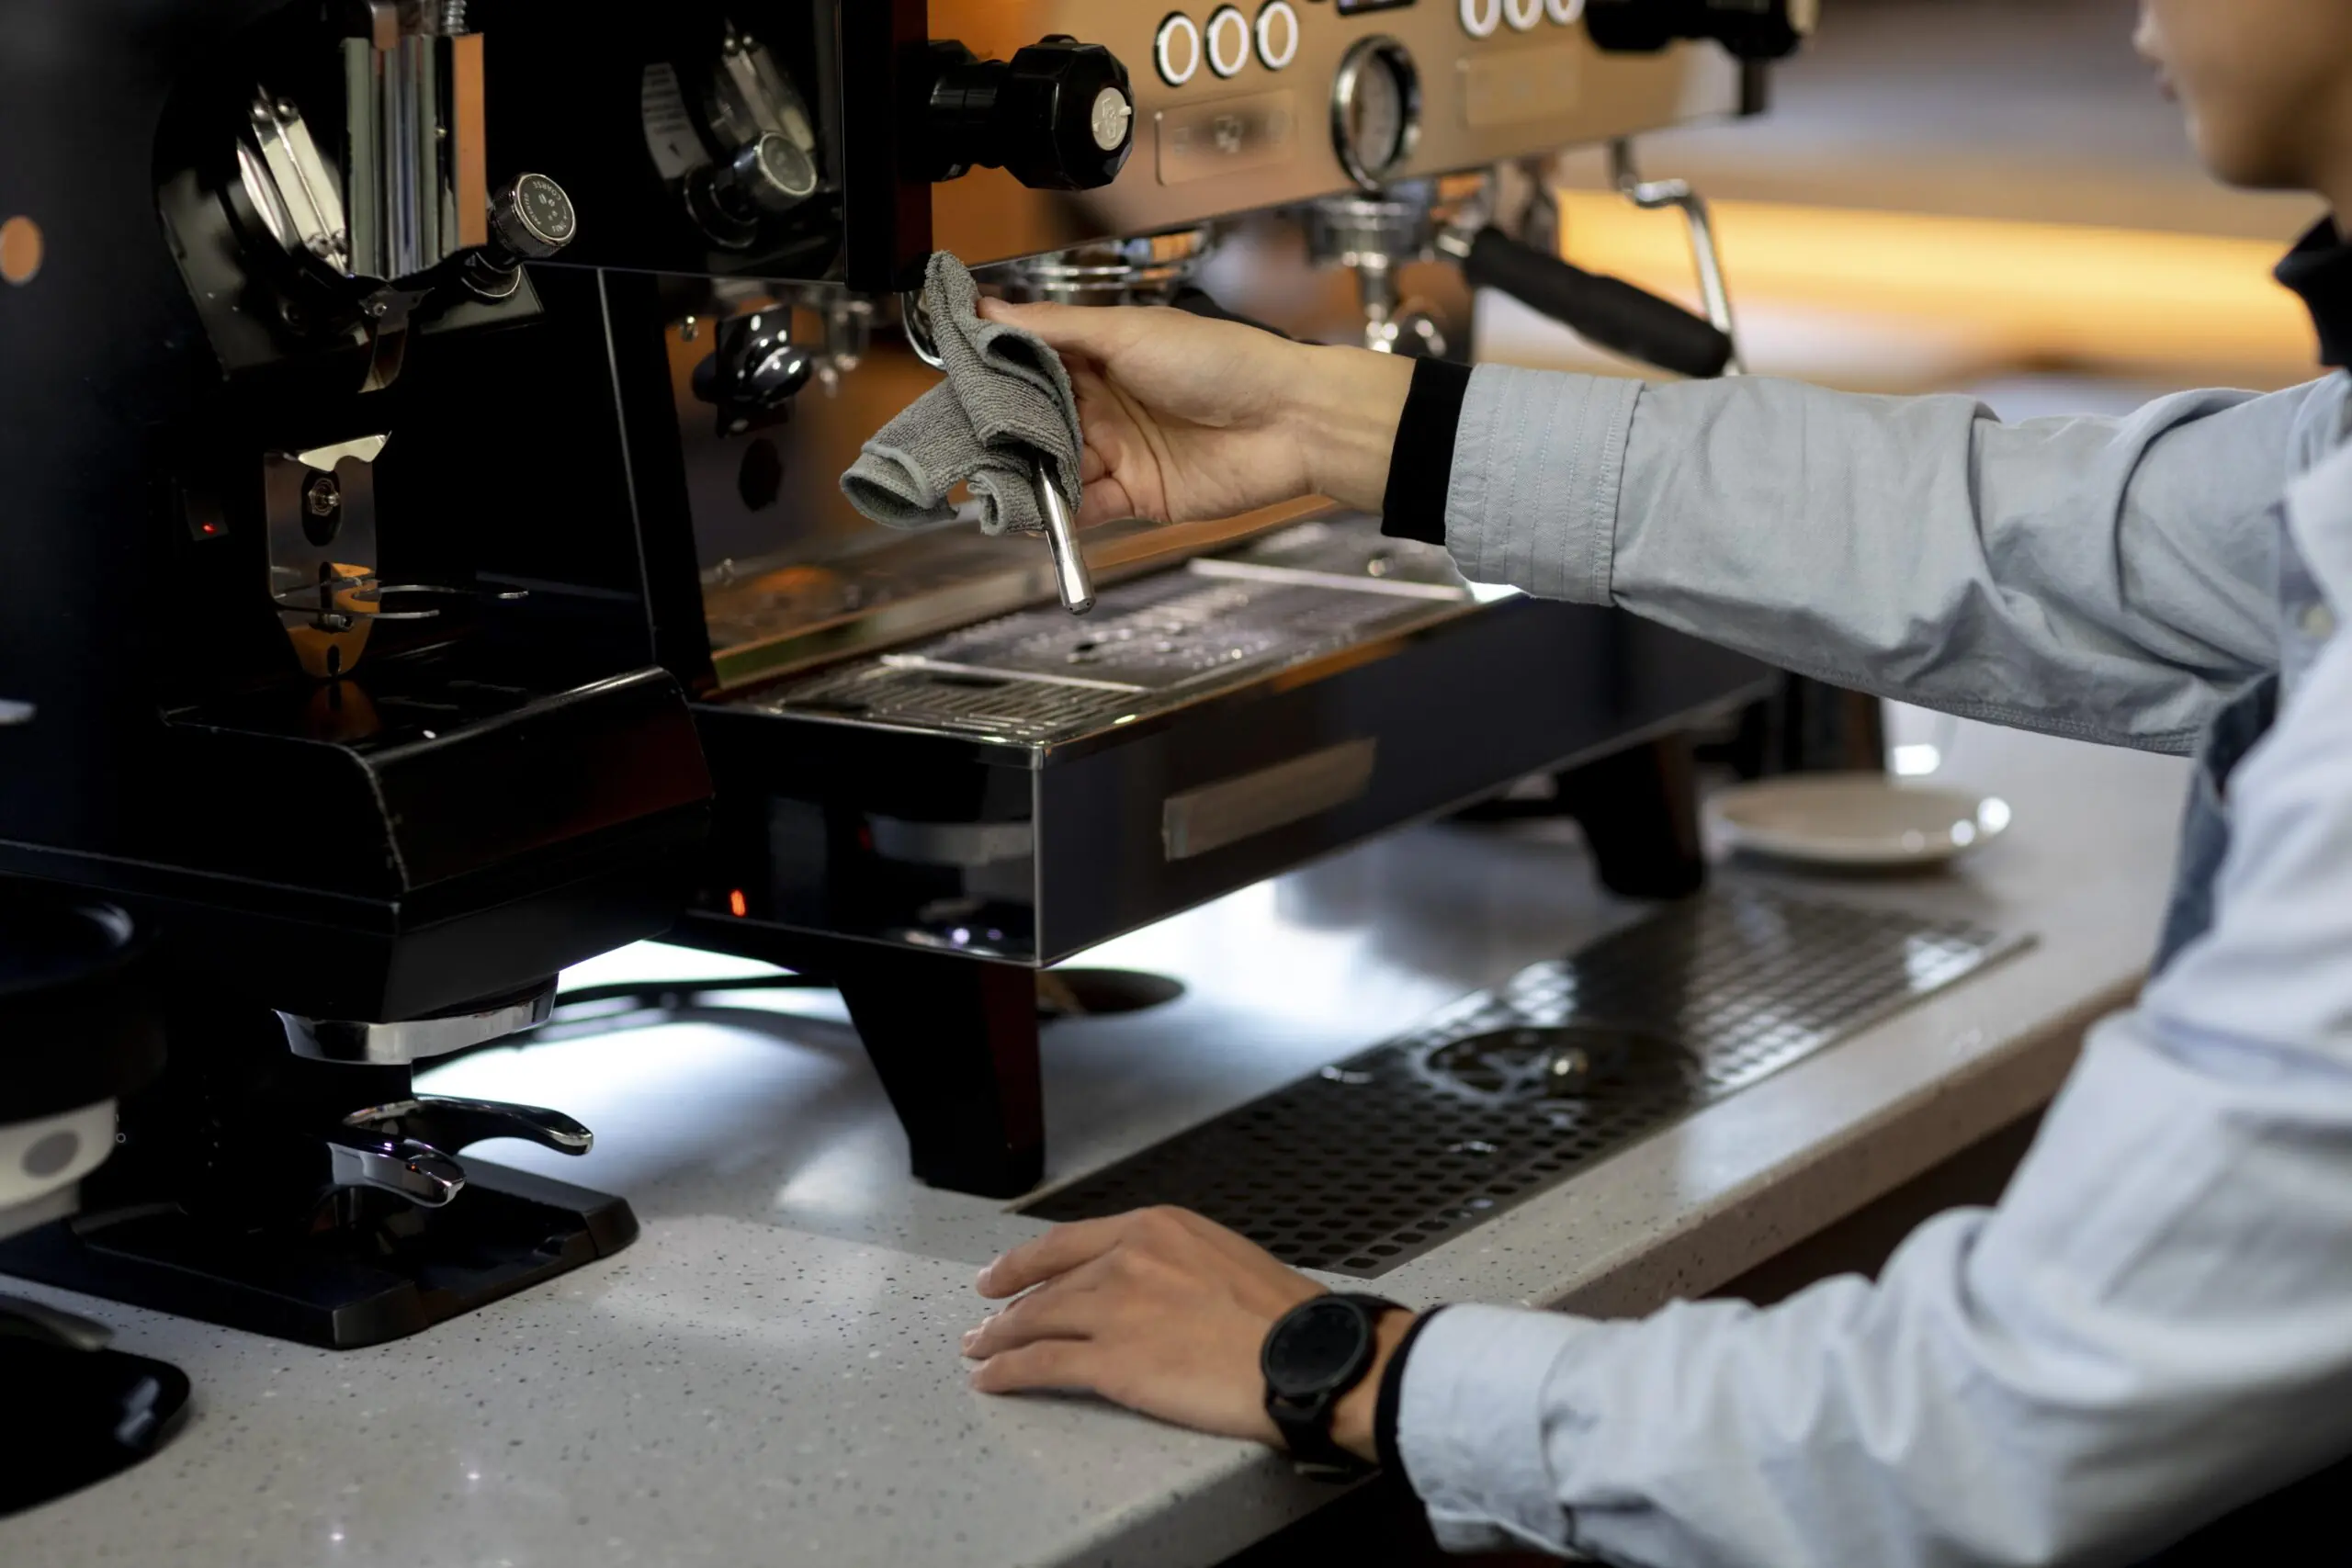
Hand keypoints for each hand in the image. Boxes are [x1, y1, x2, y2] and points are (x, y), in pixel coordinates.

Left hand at [963, 1205, 1414, 1461]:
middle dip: (1008, 1303)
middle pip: (1048, 1282)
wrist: (1304, 1355)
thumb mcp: (1224, 1258)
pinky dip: (1007, 1372)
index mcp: (1157, 1226)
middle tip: (984, 1318)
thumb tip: (1154, 1287)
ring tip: (979, 1352)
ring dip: (999, 1338)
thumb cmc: (1283, 1317)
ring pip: (1035, 1320)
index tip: (1004, 1272)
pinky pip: (1040, 1364)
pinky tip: (992, 1379)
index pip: (1070, 1241)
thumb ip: (1176, 1264)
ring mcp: (1114, 1308)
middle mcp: (1127, 1258)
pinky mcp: (1111, 1360)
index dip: (1026, 1260)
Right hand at [978, 300, 1414, 527]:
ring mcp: (1119, 451)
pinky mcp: (1137, 495)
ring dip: (1022, 475)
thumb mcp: (1130, 331)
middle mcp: (1104, 402)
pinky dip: (1055, 513)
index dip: (991, 374)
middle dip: (998, 432)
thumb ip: (1056, 328)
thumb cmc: (1224, 360)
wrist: (1291, 419)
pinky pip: (1084, 508)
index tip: (950, 382)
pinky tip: (1027, 511)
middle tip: (956, 441)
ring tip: (985, 481)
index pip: (1029, 364)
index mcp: (1099, 354)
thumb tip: (989, 307)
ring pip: (1053, 467)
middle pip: (1034, 421)